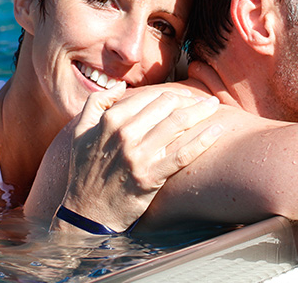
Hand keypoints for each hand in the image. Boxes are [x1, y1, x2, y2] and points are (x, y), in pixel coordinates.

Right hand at [53, 84, 222, 232]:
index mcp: (110, 121)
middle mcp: (125, 135)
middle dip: (189, 99)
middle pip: (167, 106)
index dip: (171, 92)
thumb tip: (121, 86)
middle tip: (203, 100)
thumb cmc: (84, 170)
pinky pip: (183, 154)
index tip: (185, 95)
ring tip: (215, 107)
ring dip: (201, 112)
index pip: (149, 96)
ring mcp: (139, 156)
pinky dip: (203, 140)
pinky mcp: (151, 177)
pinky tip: (217, 131)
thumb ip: (96, 103)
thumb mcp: (80, 132)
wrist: (87, 212)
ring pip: (178, 125)